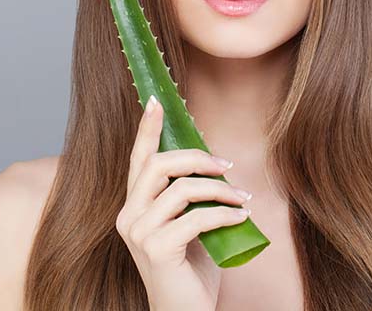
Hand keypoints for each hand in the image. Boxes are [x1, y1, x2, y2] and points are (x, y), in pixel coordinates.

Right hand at [115, 95, 252, 310]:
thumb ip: (189, 197)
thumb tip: (212, 162)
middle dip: (196, 158)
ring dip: (219, 189)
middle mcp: (128, 216)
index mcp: (133, 207)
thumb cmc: (190, 271)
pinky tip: (241, 218)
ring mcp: (138, 233)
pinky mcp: (156, 249)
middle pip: (158, 165)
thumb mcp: (189, 225)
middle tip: (227, 166)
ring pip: (181, 189)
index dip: (147, 129)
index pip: (138, 160)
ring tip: (243, 199)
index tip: (157, 101)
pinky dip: (225, 213)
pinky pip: (196, 218)